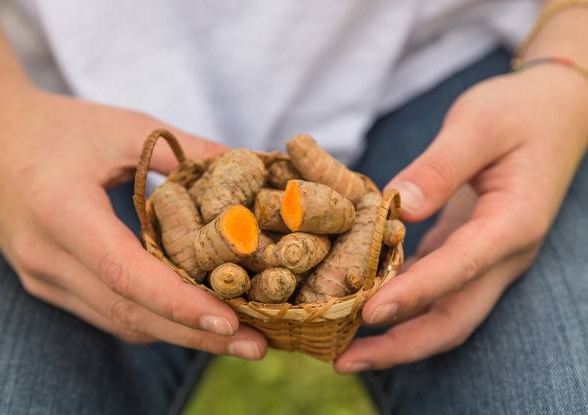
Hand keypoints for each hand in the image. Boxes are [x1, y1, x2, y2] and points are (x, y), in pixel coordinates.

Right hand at [0, 85, 266, 359]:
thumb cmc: (60, 128)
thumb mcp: (126, 127)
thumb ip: (187, 150)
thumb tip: (251, 167)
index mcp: (61, 212)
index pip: (124, 273)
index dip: (179, 302)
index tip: (232, 320)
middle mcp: (47, 257)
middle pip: (128, 312)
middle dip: (195, 334)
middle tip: (257, 345)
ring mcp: (43, 278)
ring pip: (120, 321)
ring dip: (180, 333)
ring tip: (237, 337)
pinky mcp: (50, 284)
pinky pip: (109, 312)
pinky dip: (154, 320)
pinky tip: (193, 317)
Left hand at [335, 65, 587, 372]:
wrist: (554, 111)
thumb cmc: (519, 111)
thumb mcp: (478, 124)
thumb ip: (440, 166)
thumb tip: (399, 204)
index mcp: (511, 223)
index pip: (459, 268)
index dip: (413, 295)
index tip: (368, 314)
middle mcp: (502, 252)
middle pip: (454, 318)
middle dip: (402, 346)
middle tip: (345, 362)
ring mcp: (487, 256)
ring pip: (444, 312)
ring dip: (397, 335)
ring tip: (345, 349)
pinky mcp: (469, 248)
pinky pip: (436, 288)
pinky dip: (402, 303)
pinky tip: (365, 305)